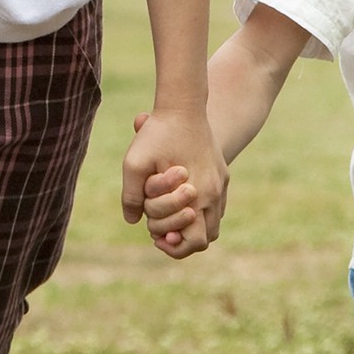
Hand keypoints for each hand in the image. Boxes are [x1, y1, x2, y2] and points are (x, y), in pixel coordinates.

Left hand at [123, 107, 225, 259]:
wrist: (183, 105)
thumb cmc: (157, 134)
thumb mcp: (134, 164)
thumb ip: (131, 197)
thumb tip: (133, 221)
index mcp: (198, 194)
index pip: (196, 242)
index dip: (176, 247)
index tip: (157, 238)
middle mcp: (214, 193)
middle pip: (207, 237)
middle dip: (183, 238)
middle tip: (160, 229)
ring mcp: (221, 183)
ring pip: (213, 222)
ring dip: (192, 225)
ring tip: (168, 216)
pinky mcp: (222, 173)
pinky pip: (216, 205)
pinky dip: (200, 210)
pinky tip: (179, 199)